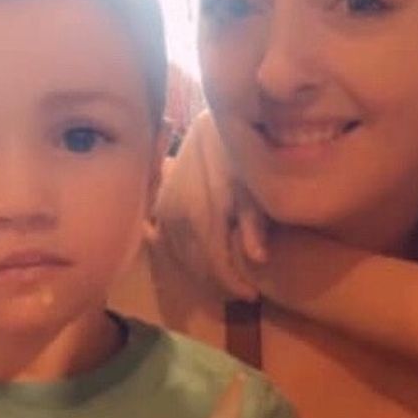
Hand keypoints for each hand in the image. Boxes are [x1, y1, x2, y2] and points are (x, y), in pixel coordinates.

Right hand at [153, 111, 268, 299]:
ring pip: (181, 257)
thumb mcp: (254, 182)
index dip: (232, 283)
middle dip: (221, 283)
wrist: (212, 122)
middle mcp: (175, 214)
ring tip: (231, 281)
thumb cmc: (240, 149)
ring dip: (205, 274)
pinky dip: (190, 259)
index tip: (253, 295)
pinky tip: (208, 265)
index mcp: (198, 209)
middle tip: (245, 292)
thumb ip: (254, 220)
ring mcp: (163, 210)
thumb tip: (259, 258)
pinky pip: (170, 245)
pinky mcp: (159, 207)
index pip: (213, 260)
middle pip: (196, 264)